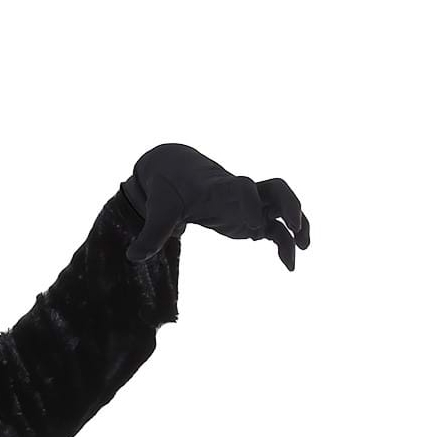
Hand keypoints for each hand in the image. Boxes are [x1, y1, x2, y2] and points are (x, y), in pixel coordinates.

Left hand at [125, 142, 309, 271]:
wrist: (175, 170)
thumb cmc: (168, 188)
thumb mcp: (158, 210)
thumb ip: (151, 233)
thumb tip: (133, 257)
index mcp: (218, 187)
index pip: (241, 188)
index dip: (249, 205)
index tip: (254, 227)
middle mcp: (239, 192)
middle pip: (275, 188)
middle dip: (289, 205)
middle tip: (295, 227)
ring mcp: (248, 204)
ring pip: (282, 207)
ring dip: (298, 223)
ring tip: (303, 249)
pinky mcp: (249, 218)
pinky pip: (274, 228)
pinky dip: (284, 243)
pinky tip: (288, 266)